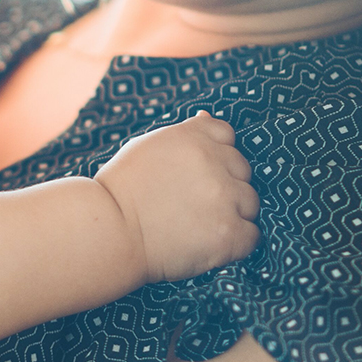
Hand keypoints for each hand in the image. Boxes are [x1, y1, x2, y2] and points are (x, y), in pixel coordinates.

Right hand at [96, 112, 259, 281]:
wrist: (109, 232)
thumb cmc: (120, 191)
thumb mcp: (146, 147)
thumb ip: (182, 134)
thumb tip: (207, 116)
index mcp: (193, 137)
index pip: (227, 135)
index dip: (216, 155)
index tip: (198, 174)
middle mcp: (213, 161)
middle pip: (243, 169)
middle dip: (226, 184)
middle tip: (196, 204)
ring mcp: (224, 197)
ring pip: (251, 202)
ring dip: (233, 213)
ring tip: (201, 226)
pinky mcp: (229, 233)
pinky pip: (252, 236)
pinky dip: (236, 243)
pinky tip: (210, 244)